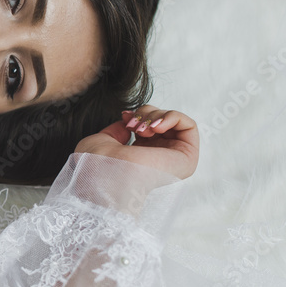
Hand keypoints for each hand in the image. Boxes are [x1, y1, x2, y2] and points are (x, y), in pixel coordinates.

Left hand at [74, 106, 199, 180]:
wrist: (104, 173)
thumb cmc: (96, 163)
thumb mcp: (104, 140)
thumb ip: (120, 130)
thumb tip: (130, 120)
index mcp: (139, 156)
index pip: (149, 126)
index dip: (139, 114)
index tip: (125, 116)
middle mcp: (158, 158)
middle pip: (163, 121)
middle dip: (147, 113)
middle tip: (133, 125)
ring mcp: (174, 159)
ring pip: (175, 122)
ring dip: (156, 115)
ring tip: (141, 129)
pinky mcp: (187, 158)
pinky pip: (189, 125)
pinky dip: (171, 117)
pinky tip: (155, 127)